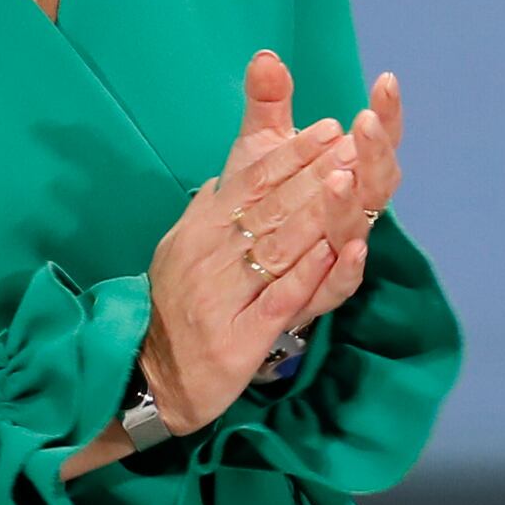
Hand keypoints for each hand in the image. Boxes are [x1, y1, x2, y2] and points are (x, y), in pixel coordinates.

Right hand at [120, 54, 362, 450]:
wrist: (149, 377)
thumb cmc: (175, 308)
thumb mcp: (184, 248)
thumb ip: (209, 212)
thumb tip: (228, 176)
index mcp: (200, 231)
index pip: (250, 184)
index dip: (290, 154)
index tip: (328, 128)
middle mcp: (209, 256)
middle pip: (270, 208)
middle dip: (314, 173)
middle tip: (355, 144)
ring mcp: (222, 296)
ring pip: (278, 247)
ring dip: (318, 212)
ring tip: (352, 181)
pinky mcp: (237, 338)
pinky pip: (277, 300)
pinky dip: (307, 275)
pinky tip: (335, 252)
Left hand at [263, 69, 411, 348]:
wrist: (220, 286)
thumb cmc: (252, 214)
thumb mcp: (257, 155)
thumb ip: (268, 108)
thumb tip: (265, 56)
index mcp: (343, 179)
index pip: (375, 143)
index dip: (386, 114)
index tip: (385, 81)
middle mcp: (349, 217)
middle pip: (378, 183)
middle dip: (376, 151)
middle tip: (366, 121)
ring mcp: (336, 256)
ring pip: (358, 229)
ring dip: (354, 204)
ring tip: (343, 176)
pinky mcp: (314, 296)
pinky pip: (341, 284)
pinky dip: (350, 267)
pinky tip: (353, 247)